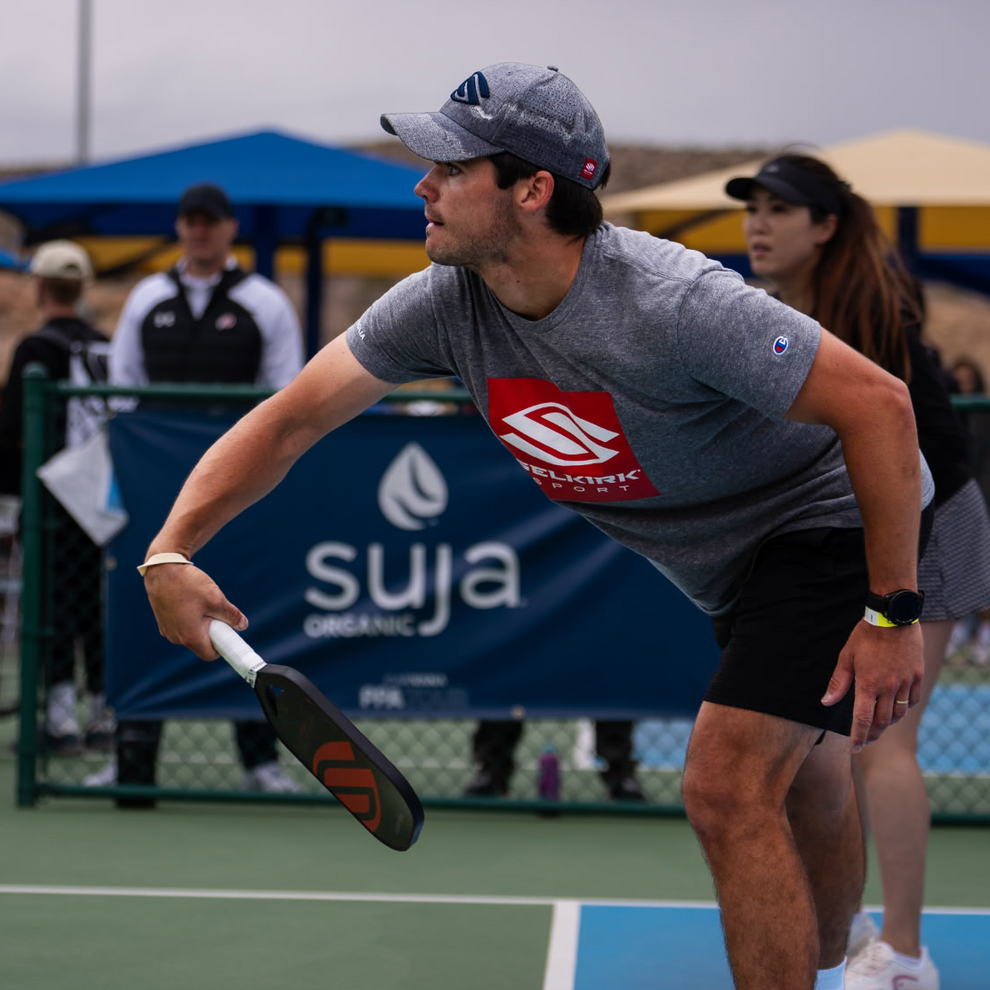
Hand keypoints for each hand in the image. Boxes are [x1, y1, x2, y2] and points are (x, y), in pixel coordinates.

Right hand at [143, 563, 246, 659]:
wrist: (162, 569)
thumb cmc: (189, 584)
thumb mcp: (216, 599)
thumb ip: (231, 615)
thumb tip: (243, 625)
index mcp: (190, 637)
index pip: (210, 655)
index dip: (222, 647)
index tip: (229, 635)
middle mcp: (175, 638)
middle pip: (201, 644)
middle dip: (212, 632)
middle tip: (217, 613)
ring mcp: (167, 630)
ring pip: (190, 634)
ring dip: (200, 624)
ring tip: (202, 603)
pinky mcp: (162, 621)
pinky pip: (181, 626)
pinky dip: (189, 619)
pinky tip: (190, 601)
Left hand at [821, 620, 923, 751]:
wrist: (893, 617)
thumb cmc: (865, 636)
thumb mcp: (846, 657)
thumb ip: (838, 683)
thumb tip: (826, 703)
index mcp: (868, 684)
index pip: (862, 719)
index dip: (858, 737)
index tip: (856, 748)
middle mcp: (888, 687)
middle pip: (882, 721)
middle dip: (873, 734)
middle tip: (867, 740)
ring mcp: (905, 682)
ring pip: (899, 713)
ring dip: (888, 723)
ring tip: (879, 725)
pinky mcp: (917, 675)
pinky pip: (912, 700)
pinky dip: (904, 708)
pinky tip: (897, 708)